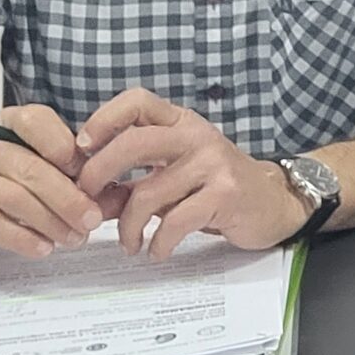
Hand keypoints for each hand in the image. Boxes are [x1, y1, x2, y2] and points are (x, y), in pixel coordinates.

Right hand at [0, 105, 105, 259]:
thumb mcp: (35, 169)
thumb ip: (74, 178)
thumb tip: (116, 197)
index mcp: (5, 126)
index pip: (34, 121)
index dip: (65, 145)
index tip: (90, 172)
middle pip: (30, 167)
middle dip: (68, 197)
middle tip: (92, 219)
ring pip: (13, 197)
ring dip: (50, 221)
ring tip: (73, 238)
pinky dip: (22, 238)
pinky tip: (42, 247)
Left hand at [72, 89, 306, 257]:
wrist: (272, 202)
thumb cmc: (215, 187)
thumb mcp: (172, 178)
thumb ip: (131, 186)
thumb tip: (90, 203)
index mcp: (181, 123)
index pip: (137, 102)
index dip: (103, 120)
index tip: (81, 149)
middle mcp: (196, 136)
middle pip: (134, 142)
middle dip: (99, 173)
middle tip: (87, 201)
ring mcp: (213, 163)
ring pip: (148, 193)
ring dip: (128, 227)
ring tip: (129, 243)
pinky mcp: (225, 194)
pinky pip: (174, 221)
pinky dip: (157, 243)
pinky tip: (156, 251)